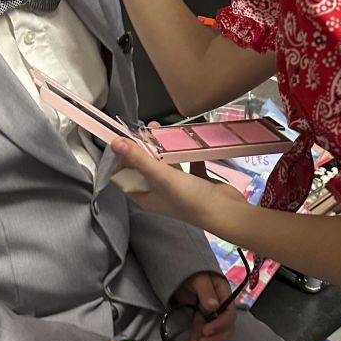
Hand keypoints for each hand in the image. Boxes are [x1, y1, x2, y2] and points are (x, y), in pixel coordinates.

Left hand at [109, 136, 243, 226]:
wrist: (226, 212)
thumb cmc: (191, 199)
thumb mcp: (161, 177)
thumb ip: (139, 159)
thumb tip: (114, 143)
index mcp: (145, 196)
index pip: (125, 174)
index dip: (123, 156)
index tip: (127, 136)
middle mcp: (158, 192)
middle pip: (144, 166)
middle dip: (144, 146)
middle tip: (149, 128)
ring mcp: (177, 186)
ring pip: (165, 162)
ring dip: (163, 146)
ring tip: (163, 129)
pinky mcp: (195, 180)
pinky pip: (186, 162)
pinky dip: (185, 151)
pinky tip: (187, 139)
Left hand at [172, 271, 237, 340]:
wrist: (180, 274)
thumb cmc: (192, 273)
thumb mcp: (198, 278)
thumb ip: (206, 291)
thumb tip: (214, 306)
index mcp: (225, 295)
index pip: (229, 313)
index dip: (220, 324)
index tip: (207, 331)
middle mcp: (221, 308)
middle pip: (225, 328)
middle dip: (215, 339)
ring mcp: (212, 316)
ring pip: (216, 335)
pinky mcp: (202, 322)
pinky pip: (204, 336)